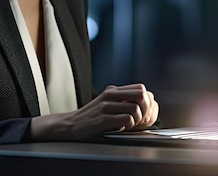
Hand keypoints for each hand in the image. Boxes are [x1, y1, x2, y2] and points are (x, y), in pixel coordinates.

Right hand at [29, 83, 158, 139]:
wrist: (70, 125)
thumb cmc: (91, 116)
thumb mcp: (105, 102)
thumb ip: (120, 99)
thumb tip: (143, 103)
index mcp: (112, 90)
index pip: (140, 88)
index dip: (146, 101)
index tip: (143, 112)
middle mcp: (110, 95)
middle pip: (141, 95)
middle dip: (145, 109)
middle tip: (140, 119)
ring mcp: (106, 106)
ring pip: (135, 108)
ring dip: (136, 120)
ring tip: (128, 125)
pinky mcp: (103, 119)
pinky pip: (126, 119)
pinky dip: (128, 126)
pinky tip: (121, 128)